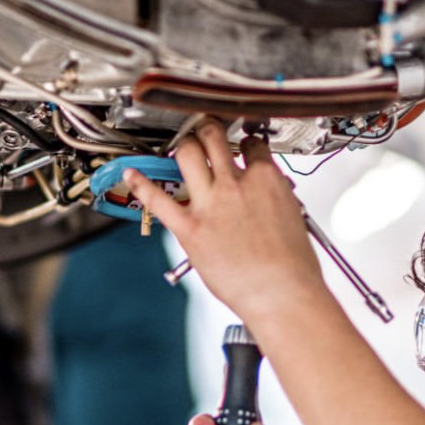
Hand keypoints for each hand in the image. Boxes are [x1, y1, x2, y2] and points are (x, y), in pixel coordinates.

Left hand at [124, 122, 326, 322]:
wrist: (281, 293)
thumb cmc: (291, 267)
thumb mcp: (293, 218)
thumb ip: (273, 199)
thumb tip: (266, 197)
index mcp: (266, 180)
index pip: (252, 145)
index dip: (245, 143)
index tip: (242, 146)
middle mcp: (235, 184)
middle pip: (214, 139)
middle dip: (208, 131)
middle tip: (204, 132)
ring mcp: (210, 204)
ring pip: (187, 155)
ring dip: (182, 147)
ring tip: (181, 147)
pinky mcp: (189, 228)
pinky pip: (158, 199)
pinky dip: (141, 183)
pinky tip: (131, 173)